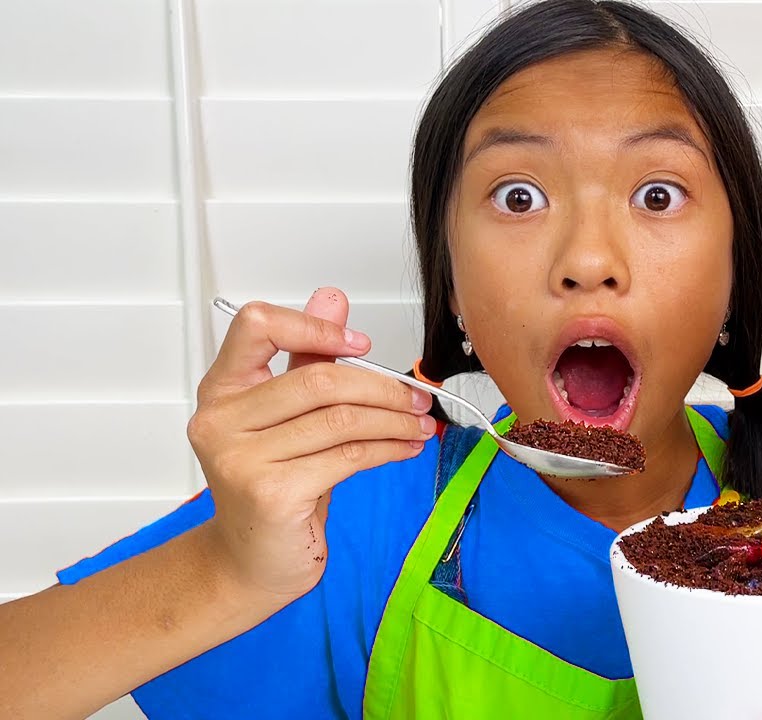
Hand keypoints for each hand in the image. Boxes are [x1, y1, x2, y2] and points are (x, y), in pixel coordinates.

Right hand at [187, 288, 435, 601]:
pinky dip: (388, 448)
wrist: (253, 560)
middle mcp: (220, 420)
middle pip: (319, 380)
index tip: (361, 344)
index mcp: (221, 389)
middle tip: (417, 396)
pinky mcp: (271, 493)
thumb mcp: (289, 416)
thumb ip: (307, 359)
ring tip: (420, 423)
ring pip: (340, 420)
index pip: (257, 326)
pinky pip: (347, 457)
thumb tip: (331, 298)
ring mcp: (241, 459)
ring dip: (393, 419)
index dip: (315, 326)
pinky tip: (406, 447)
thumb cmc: (274, 484)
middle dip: (382, 386)